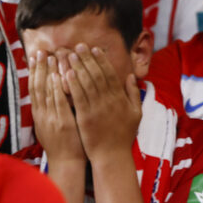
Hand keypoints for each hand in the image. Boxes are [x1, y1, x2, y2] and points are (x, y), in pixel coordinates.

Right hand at [29, 51, 85, 162]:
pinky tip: (58, 76)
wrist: (66, 163)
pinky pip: (58, 102)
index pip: (34, 89)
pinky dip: (57, 88)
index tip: (35, 57)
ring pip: (47, 92)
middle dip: (39, 68)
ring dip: (48, 73)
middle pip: (38, 87)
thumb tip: (48, 93)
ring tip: (50, 57)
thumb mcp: (49, 127)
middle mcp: (42, 114)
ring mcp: (51, 118)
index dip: (34, 72)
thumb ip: (48, 110)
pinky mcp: (62, 123)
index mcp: (39, 115)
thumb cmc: (62, 145)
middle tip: (40, 51)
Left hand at [61, 44, 140, 162]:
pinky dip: (73, 84)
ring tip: (69, 55)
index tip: (94, 48)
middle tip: (78, 46)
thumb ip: (133, 94)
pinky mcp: (85, 117)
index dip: (101, 60)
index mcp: (120, 98)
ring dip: (78, 67)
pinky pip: (78, 97)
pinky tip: (66, 74)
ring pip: (87, 83)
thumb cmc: (123, 136)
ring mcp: (97, 109)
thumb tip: (130, 76)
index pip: (110, 74)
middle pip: (97, 74)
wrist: (112, 156)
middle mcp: (109, 100)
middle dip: (87, 58)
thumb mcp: (136, 113)